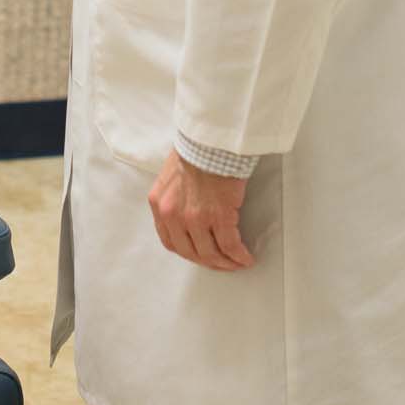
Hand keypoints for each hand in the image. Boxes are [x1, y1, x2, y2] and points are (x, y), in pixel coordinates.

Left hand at [148, 151, 255, 271]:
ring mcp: (195, 218)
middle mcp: (173, 215)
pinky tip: (245, 258)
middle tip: (221, 263)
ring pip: (210, 253)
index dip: (187, 252)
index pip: (170, 240)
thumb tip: (186, 211)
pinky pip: (230, 245)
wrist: (212, 140)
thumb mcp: (171, 176)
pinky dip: (239, 256)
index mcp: (158, 204)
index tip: (199, 255)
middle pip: (190, 251)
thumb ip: (173, 197)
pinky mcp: (219, 217)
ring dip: (225, 262)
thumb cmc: (196, 150)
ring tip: (235, 262)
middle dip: (208, 261)